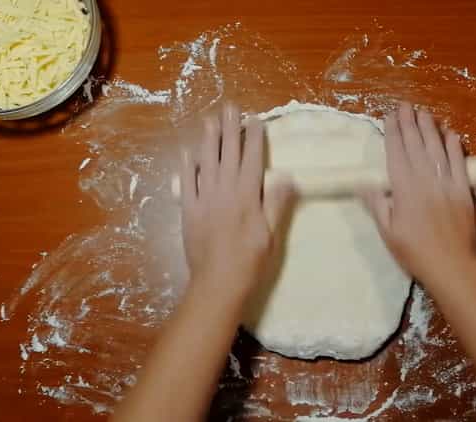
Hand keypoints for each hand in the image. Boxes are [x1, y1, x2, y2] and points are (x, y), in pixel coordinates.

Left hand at [180, 103, 291, 296]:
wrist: (218, 283)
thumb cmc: (250, 261)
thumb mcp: (272, 234)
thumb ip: (277, 204)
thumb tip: (288, 177)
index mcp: (247, 196)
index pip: (252, 159)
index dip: (254, 138)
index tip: (255, 119)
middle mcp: (224, 191)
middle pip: (228, 154)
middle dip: (230, 129)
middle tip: (230, 108)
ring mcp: (204, 199)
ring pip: (206, 163)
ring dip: (209, 140)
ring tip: (210, 120)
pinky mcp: (189, 210)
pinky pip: (187, 183)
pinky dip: (188, 166)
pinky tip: (189, 153)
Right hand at [361, 102, 475, 285]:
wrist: (451, 265)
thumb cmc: (414, 251)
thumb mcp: (387, 231)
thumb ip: (376, 204)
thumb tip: (362, 182)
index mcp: (404, 188)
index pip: (396, 153)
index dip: (392, 133)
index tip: (389, 116)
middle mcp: (425, 179)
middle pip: (416, 145)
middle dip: (410, 123)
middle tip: (406, 106)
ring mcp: (446, 183)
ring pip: (437, 149)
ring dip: (430, 129)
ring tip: (423, 113)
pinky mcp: (463, 190)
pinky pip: (458, 163)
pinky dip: (454, 147)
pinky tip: (450, 133)